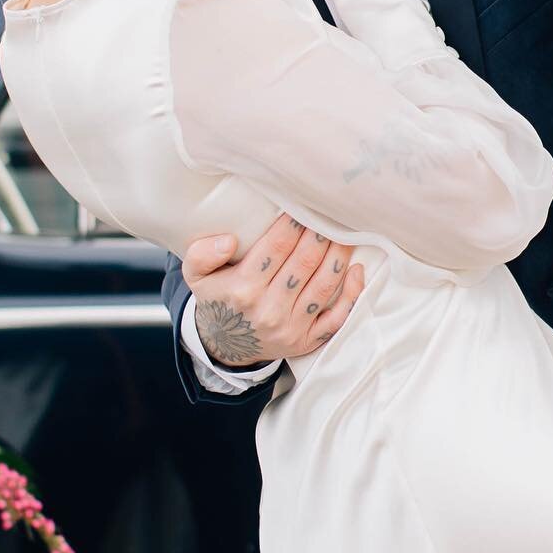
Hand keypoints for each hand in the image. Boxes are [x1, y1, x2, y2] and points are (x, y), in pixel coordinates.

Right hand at [181, 213, 365, 367]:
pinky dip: (351, 294)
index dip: (295, 223)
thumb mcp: (196, 277)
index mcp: (243, 288)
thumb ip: (202, 254)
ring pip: (324, 285)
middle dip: (320, 233)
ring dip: (339, 255)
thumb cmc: (217, 300)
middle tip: (329, 213)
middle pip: (305, 262)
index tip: (303, 205)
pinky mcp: (307, 340)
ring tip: (345, 233)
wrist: (224, 347)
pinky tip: (357, 270)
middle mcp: (269, 309)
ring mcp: (291, 327)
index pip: (277, 246)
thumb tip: (229, 241)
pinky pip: (337, 318)